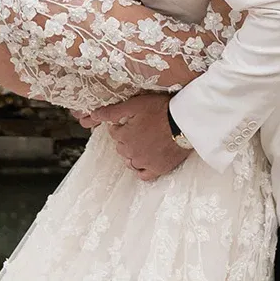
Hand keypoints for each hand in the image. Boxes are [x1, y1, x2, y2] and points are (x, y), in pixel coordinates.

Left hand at [75, 90, 192, 180]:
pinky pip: (143, 176)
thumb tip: (93, 115)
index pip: (114, 133)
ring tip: (145, 143)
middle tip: (141, 130)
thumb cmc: (162, 110)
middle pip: (121, 148)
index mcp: (124, 136)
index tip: (132, 121)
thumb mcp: (135, 104)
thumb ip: (113, 111)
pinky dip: (142, 170)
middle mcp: (131, 152)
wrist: (186, 122)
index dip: (122, 126)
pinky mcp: (158, 169)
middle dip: (127, 139)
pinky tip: (146, 161)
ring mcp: (144, 162)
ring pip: (130, 162)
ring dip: (134, 154)